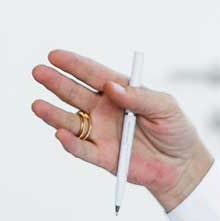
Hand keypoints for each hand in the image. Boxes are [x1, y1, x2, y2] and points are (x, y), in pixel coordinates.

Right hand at [30, 49, 214, 211]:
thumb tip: (111, 87)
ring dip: (53, 114)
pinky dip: (71, 143)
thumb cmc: (176, 130)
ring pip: (71, 121)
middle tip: (38, 72)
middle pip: (75, 94)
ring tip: (37, 105)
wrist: (182, 165)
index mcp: (120, 91)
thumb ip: (139, 97)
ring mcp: (101, 133)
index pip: (93, 74)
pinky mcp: (103, 156)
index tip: (55, 55)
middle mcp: (105, 110)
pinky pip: (83, 150)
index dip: (74, 64)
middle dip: (56, 83)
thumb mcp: (165, 107)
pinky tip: (60, 134)